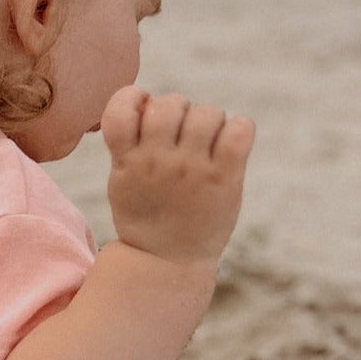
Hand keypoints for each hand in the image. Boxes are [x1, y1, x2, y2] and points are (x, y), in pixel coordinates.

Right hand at [100, 86, 254, 267]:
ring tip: (204, 141)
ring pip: (207, 113)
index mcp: (127, 161)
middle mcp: (158, 162)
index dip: (132, 98)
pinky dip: (238, 129)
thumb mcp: (121, 180)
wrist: (167, 261)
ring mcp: (192, 170)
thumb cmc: (145, 215)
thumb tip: (149, 101)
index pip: (121, 109)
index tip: (141, 112)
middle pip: (169, 103)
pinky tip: (228, 144)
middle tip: (178, 131)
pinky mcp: (225, 178)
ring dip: (207, 120)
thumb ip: (129, 144)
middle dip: (176, 108)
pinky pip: (239, 130)